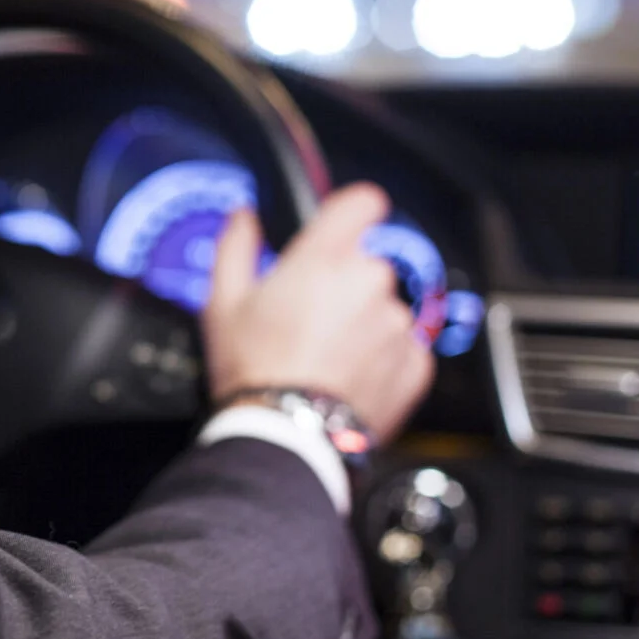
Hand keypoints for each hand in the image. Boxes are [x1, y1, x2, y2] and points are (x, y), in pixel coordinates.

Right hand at [202, 183, 433, 445]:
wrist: (285, 435)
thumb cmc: (253, 370)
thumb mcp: (223, 302)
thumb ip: (236, 246)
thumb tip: (243, 217)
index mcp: (323, 259)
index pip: (362, 202)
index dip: (355, 210)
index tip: (345, 224)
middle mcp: (368, 283)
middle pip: (367, 264)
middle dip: (344, 285)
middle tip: (311, 319)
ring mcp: (396, 324)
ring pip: (384, 309)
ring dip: (364, 324)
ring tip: (327, 358)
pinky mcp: (414, 364)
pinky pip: (402, 348)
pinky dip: (381, 359)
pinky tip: (347, 377)